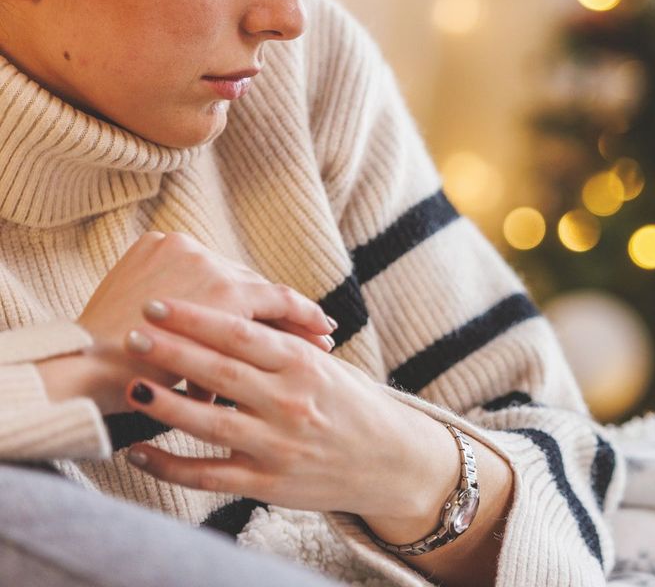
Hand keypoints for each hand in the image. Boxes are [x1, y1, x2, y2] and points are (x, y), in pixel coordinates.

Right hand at [77, 231, 336, 413]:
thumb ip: (180, 319)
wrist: (87, 369)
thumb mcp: (145, 325)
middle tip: (315, 334)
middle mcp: (185, 246)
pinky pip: (277, 302)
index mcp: (158, 247)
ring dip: (293, 320)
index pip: (220, 281)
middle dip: (278, 315)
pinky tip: (320, 336)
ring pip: (262, 294)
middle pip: (245, 285)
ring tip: (320, 341)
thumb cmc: (110, 362)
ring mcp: (205, 264)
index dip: (250, 305)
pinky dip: (301, 318)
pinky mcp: (225, 289)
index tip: (273, 321)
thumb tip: (216, 345)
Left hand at [118, 297, 457, 521]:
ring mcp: (278, 444)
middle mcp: (291, 402)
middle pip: (221, 371)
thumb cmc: (350, 405)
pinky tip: (138, 452)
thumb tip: (233, 306)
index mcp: (304, 365)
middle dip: (171, 351)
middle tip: (131, 334)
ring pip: (211, 422)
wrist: (391, 460)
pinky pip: (209, 475)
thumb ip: (282, 345)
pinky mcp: (268, 482)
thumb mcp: (325, 367)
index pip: (242, 335)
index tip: (157, 305)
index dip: (197, 318)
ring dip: (166, 404)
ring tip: (131, 386)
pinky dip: (169, 465)